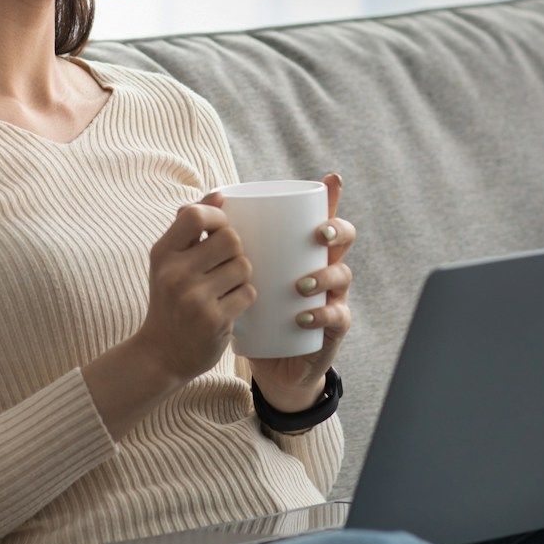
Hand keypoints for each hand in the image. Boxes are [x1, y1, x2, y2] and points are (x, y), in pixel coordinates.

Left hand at [204, 172, 354, 400]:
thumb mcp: (232, 277)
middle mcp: (322, 268)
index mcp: (302, 251)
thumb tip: (200, 202)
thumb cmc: (249, 313)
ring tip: (300, 284)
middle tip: (320, 234)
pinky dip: (322, 315)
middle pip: (343, 239)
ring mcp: (331, 297)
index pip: (322, 217)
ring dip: (324, 277)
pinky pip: (337, 317)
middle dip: (338, 230)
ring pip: (342, 275)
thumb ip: (220, 242)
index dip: (332, 197)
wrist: (265, 363)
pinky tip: (304, 317)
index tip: (330, 179)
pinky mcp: (331, 329)